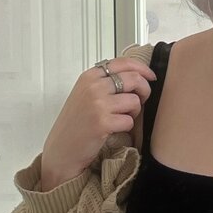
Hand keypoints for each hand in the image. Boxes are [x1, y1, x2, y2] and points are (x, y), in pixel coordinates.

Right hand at [41, 57, 156, 187]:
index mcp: (90, 76)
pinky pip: (130, 121)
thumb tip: (136, 75)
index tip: (150, 76)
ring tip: (119, 118)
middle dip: (145, 91)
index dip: (142, 69)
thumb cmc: (76, 123)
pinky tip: (113, 129)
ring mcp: (97, 104)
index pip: (123, 63)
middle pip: (135, 79)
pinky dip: (126, 127)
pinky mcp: (103, 122)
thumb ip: (106, 82)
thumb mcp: (86, 93)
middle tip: (140, 101)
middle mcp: (93, 86)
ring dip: (133, 112)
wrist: (62, 149)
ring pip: (135, 101)